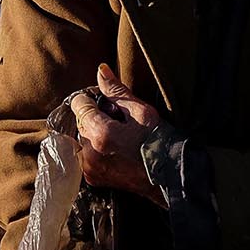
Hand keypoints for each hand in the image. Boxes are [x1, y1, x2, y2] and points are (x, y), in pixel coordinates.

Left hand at [69, 64, 165, 205]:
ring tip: (118, 138)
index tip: (106, 102)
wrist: (170, 175)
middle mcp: (90, 153)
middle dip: (94, 118)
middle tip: (118, 122)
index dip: (91, 98)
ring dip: (94, 134)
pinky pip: (86, 156)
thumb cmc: (159, 141)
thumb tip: (101, 70)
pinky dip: (96, 150)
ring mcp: (90, 168)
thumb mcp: (140, 111)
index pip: (79, 105)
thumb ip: (116, 91)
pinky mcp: (93, 179)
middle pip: (80, 122)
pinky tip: (115, 150)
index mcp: (101, 133)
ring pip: (82, 139)